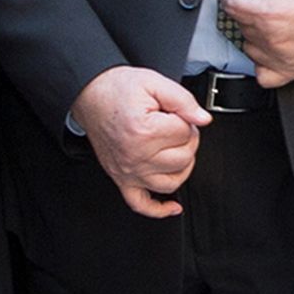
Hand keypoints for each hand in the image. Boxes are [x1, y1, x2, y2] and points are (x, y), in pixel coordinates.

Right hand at [70, 66, 210, 218]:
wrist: (90, 95)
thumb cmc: (118, 90)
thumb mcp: (154, 82)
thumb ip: (183, 100)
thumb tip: (203, 119)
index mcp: (143, 131)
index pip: (185, 132)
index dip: (186, 118)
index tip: (174, 112)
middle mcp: (135, 155)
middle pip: (183, 158)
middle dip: (187, 138)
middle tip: (176, 124)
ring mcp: (128, 171)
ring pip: (171, 182)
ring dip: (182, 166)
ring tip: (175, 148)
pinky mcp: (122, 179)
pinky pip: (141, 204)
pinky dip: (159, 210)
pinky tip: (173, 207)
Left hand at [220, 0, 293, 88]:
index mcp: (269, 13)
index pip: (230, 4)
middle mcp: (273, 39)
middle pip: (239, 24)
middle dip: (247, 13)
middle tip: (268, 6)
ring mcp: (280, 58)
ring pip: (247, 47)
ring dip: (255, 36)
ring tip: (276, 25)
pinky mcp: (289, 72)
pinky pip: (261, 74)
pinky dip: (262, 63)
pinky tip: (272, 48)